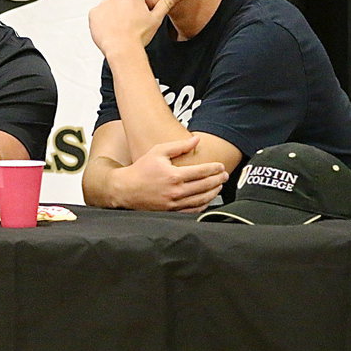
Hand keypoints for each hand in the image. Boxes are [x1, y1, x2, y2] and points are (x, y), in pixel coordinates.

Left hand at [88, 0, 182, 53]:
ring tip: (117, 30)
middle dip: (122, 12)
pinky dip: (100, 22)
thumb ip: (167, 2)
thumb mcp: (157, 19)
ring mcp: (104, 4)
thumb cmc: (139, 36)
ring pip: (108, 9)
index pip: (133, 1)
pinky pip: (96, 15)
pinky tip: (108, 30)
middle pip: (120, 3)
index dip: (135, 12)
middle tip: (127, 27)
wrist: (122, 49)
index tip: (136, 22)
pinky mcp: (93, 13)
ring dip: (111, 16)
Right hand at [108, 135, 227, 211]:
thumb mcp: (158, 151)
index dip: (214, 168)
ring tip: (219, 185)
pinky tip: (207, 198)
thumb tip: (197, 139)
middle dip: (218, 179)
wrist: (126, 189)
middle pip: (205, 185)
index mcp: (174, 175)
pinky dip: (204, 204)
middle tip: (224, 175)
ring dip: (213, 192)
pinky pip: (193, 210)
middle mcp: (176, 190)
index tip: (221, 166)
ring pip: (202, 199)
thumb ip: (179, 146)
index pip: (202, 171)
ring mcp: (174, 203)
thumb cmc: (141, 169)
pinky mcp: (171, 211)